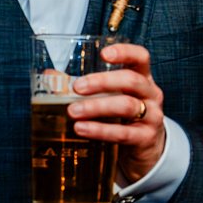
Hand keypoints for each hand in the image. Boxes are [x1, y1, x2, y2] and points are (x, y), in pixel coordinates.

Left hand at [70, 42, 166, 185]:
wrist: (145, 149)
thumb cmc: (124, 116)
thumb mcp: (111, 97)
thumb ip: (84, 86)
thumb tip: (51, 76)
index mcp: (142, 78)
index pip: (141, 57)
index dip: (125, 52)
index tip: (104, 54)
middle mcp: (150, 94)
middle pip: (132, 80)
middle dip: (103, 82)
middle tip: (77, 87)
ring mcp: (151, 116)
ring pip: (127, 106)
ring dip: (97, 106)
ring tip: (73, 111)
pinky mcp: (145, 138)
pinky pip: (123, 133)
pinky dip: (100, 130)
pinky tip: (82, 128)